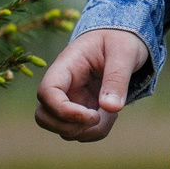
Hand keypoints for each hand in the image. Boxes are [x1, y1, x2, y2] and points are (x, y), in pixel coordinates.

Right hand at [35, 27, 150, 140]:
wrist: (124, 37)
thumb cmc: (122, 39)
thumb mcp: (125, 52)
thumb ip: (117, 78)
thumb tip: (112, 108)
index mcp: (66, 65)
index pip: (47, 92)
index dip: (62, 111)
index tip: (91, 115)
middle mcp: (62, 86)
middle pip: (44, 117)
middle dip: (70, 126)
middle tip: (99, 116)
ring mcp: (69, 100)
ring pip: (62, 129)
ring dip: (88, 131)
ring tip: (113, 112)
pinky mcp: (80, 109)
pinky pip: (79, 131)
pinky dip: (95, 131)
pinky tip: (111, 114)